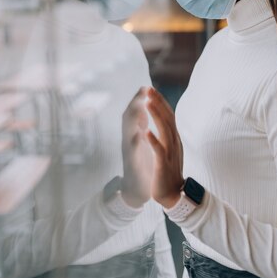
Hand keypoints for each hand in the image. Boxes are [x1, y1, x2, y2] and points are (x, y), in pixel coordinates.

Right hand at [121, 87, 153, 207]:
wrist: (137, 191)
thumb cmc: (141, 165)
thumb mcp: (142, 143)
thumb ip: (142, 126)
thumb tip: (144, 110)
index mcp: (135, 134)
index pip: (137, 113)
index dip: (141, 100)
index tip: (148, 87)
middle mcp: (130, 140)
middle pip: (130, 117)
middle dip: (136, 102)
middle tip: (144, 89)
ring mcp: (129, 151)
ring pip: (129, 130)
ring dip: (135, 117)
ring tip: (141, 105)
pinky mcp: (132, 164)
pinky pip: (133, 152)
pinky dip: (137, 142)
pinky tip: (141, 134)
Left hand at [146, 87, 183, 208]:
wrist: (174, 195)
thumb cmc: (168, 171)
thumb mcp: (170, 149)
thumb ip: (167, 134)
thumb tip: (164, 118)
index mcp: (174, 138)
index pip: (169, 115)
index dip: (161, 102)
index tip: (151, 89)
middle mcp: (174, 142)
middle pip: (167, 118)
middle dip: (158, 103)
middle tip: (149, 89)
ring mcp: (169, 153)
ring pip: (164, 130)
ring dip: (156, 115)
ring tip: (147, 103)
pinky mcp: (163, 164)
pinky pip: (159, 150)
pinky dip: (153, 140)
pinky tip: (146, 132)